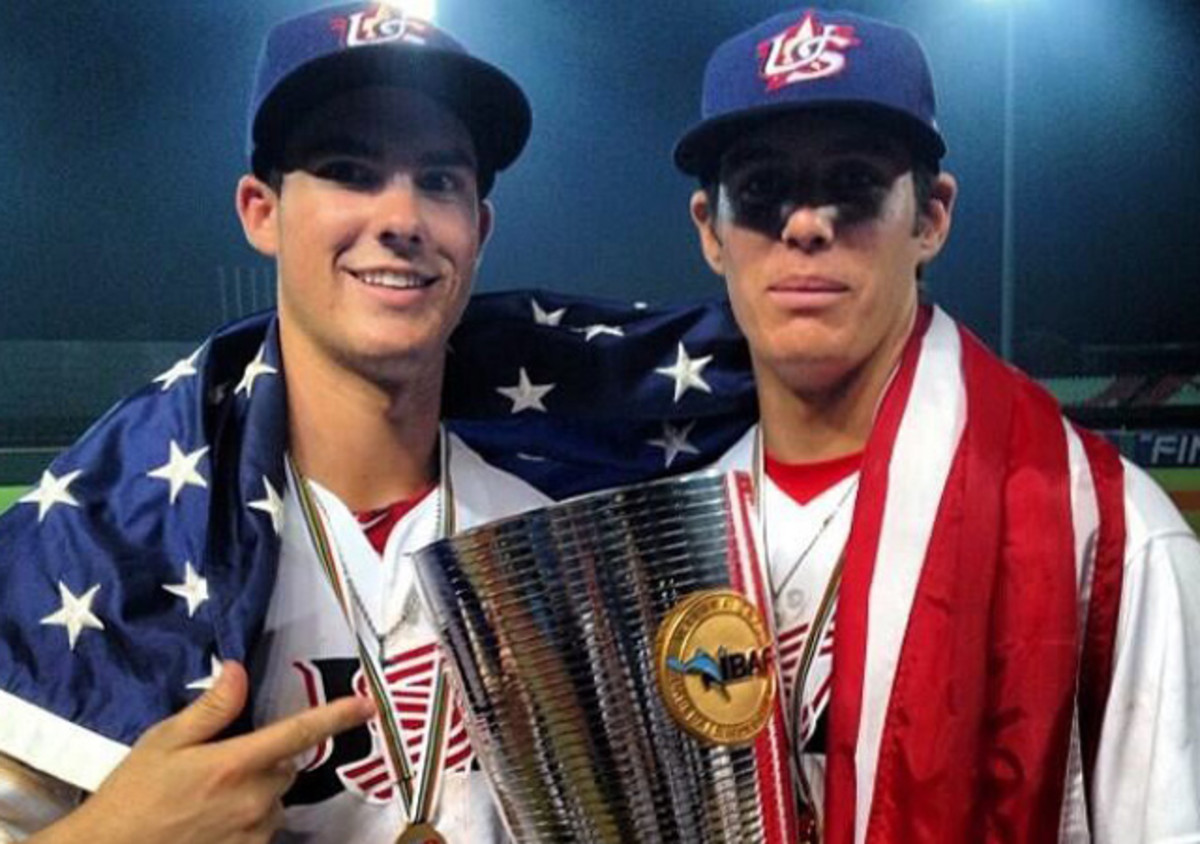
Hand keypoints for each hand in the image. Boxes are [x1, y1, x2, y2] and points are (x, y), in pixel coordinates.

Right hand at [33, 661, 374, 843]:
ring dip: (256, 795)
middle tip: (219, 766)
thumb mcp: (163, 741)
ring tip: (208, 801)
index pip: (300, 732)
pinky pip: (264, 831)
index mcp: (236, 764)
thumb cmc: (133, 795)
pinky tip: (212, 824)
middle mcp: (254, 799)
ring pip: (275, 801)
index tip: (368, 703)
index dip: (337, 715)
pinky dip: (248, 823)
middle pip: (285, 768)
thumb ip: (211, 708)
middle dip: (264, 762)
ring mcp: (254, 834)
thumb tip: (239, 670)